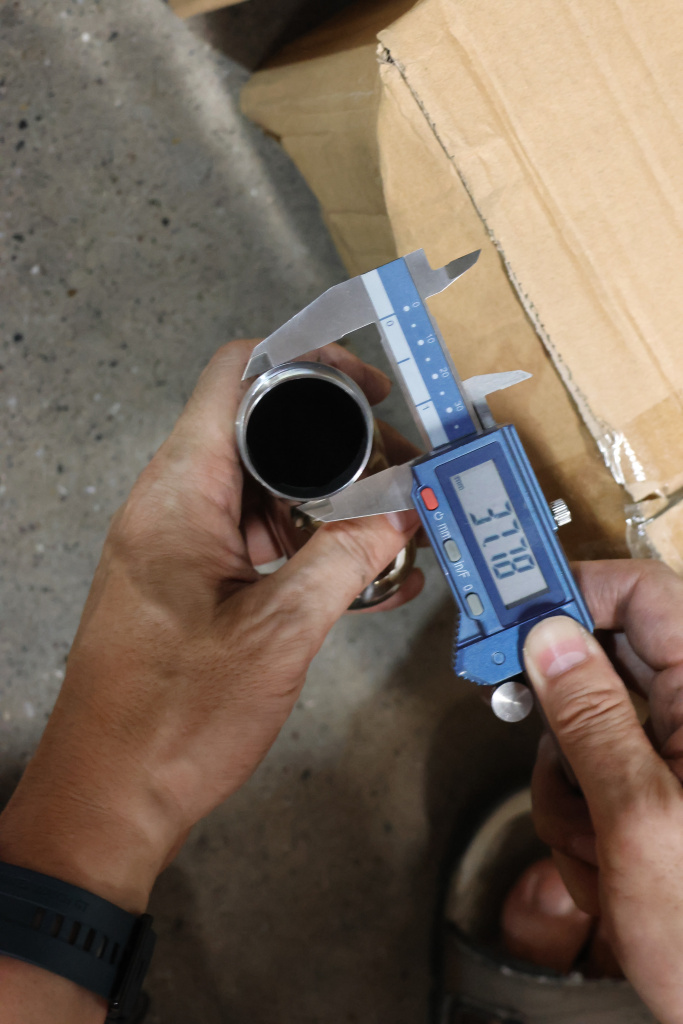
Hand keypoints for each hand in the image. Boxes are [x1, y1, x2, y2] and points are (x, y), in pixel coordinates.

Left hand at [0, 340, 420, 920]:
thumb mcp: (279, 632)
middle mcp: (177, 503)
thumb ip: (347, 558)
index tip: (374, 392)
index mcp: (182, 491)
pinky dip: (312, 550)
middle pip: (265, 433)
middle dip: (342, 448)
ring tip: (399, 535)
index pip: (238, 375)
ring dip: (334, 506)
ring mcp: (184, 544)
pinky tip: (372, 580)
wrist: (111, 799)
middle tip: (405, 478)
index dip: (309, 364)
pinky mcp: (196, 582)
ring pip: (270, 491)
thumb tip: (404, 510)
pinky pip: (262, 542)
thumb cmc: (175, 718)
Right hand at [523, 559, 682, 1023]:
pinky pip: (587, 780)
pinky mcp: (653, 797)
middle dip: (559, 714)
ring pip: (582, 730)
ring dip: (568, 790)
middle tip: (519, 720)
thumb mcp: (640, 817)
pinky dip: (579, 822)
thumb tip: (549, 637)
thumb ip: (590, 717)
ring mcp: (672, 761)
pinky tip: (605, 866)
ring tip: (596, 846)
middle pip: (602, 663)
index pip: (643, 595)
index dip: (576, 590)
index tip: (515, 611)